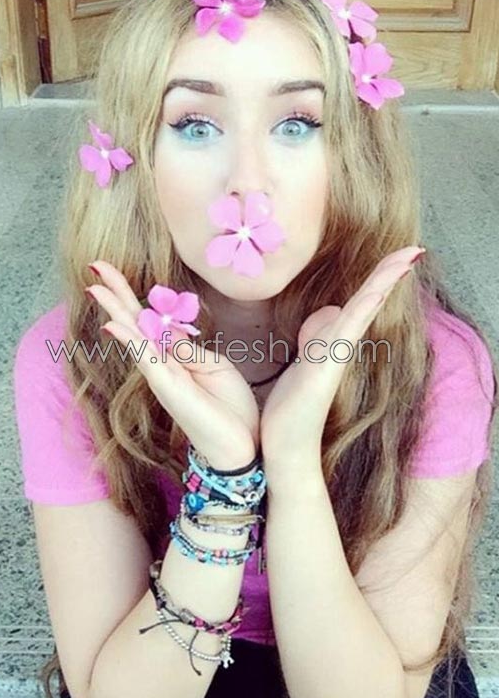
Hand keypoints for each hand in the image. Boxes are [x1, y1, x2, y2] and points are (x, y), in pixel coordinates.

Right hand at [86, 260, 259, 470]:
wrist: (242, 445)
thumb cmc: (229, 407)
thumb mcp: (212, 365)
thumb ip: (186, 347)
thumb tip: (167, 326)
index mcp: (175, 356)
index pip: (149, 319)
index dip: (132, 295)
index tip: (111, 270)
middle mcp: (162, 365)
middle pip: (134, 322)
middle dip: (115, 294)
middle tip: (94, 265)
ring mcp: (162, 377)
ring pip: (134, 336)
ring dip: (115, 310)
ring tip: (95, 287)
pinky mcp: (169, 389)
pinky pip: (147, 360)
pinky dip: (130, 341)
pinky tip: (114, 326)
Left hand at [259, 246, 424, 485]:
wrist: (285, 447)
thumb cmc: (289, 408)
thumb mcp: (301, 363)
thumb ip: (315, 339)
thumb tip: (329, 313)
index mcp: (332, 344)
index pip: (358, 304)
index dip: (377, 280)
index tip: (398, 257)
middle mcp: (340, 348)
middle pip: (368, 302)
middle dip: (388, 274)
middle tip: (412, 250)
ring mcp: (336, 358)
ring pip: (363, 311)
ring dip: (383, 283)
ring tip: (405, 258)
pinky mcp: (328, 369)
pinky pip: (348, 332)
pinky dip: (364, 309)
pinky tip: (375, 292)